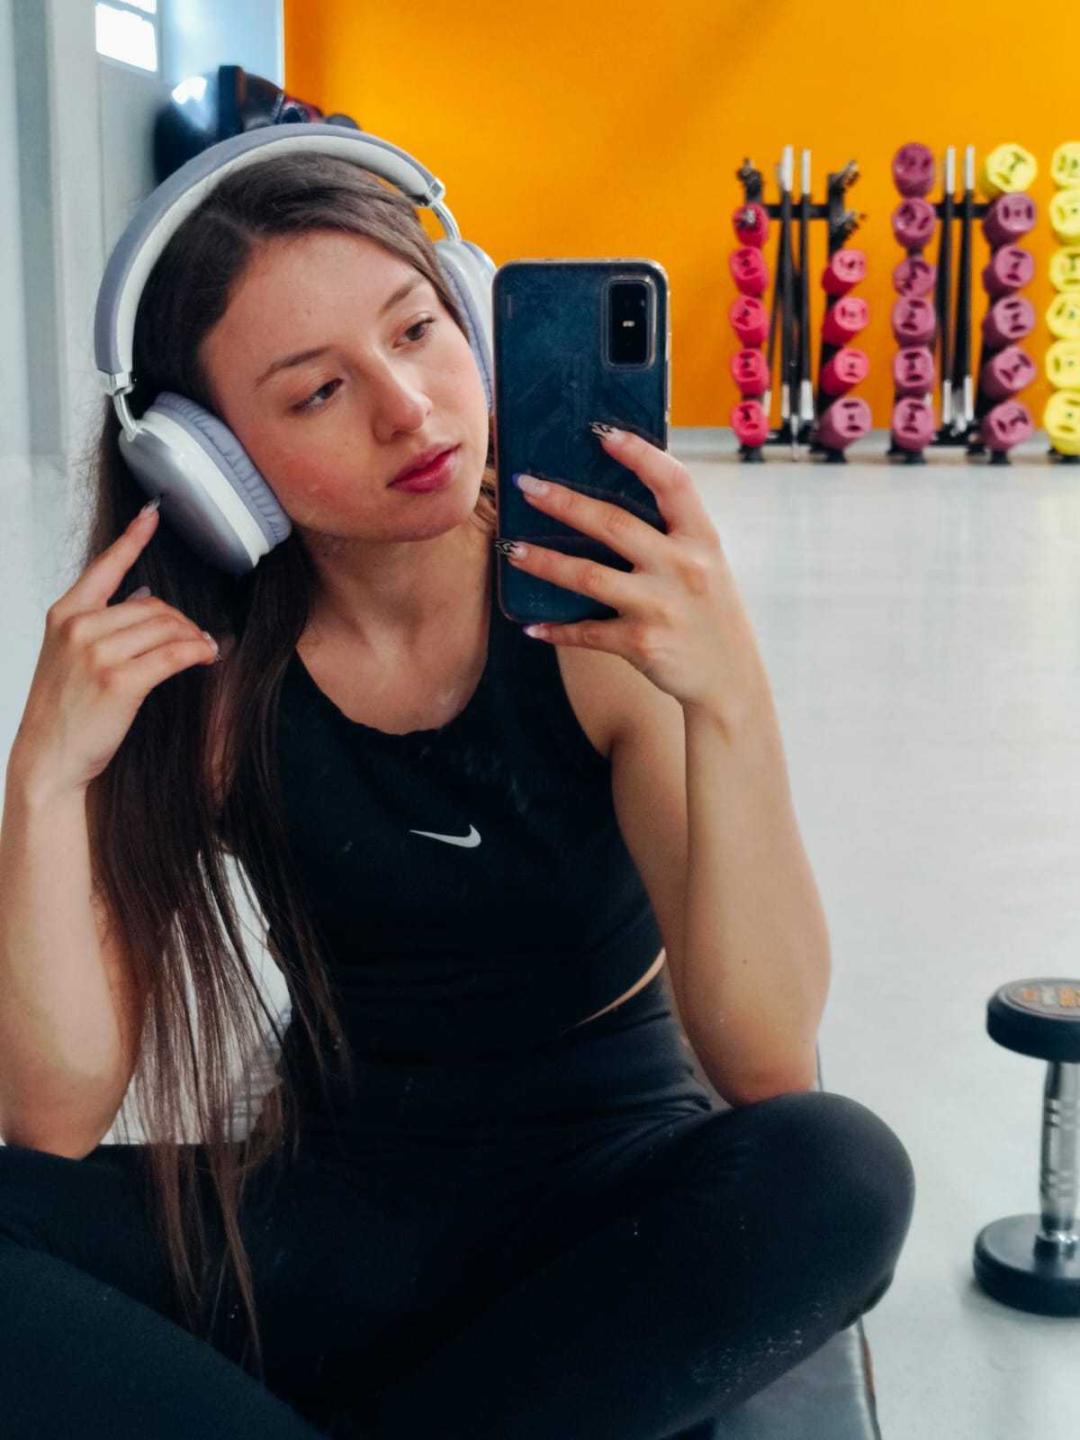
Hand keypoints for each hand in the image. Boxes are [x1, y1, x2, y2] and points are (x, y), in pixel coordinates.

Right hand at [10, 504, 220, 803]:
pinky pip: (175, 653)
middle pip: (153, 604)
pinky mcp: (120, 680)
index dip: (132, 538)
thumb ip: (101, 624)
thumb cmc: (62, 711)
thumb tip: (144, 597)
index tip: (153, 514)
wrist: (49, 757)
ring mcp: (97, 653)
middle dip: (182, 620)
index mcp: (65, 614)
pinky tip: (206, 657)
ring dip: (194, 636)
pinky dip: (198, 652)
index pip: (105, 567)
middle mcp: (79, 627)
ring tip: (205, 648)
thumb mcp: (69, 656)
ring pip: (167, 626)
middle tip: (197, 637)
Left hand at [504, 426, 771, 723]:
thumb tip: (611, 497)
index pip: (673, 482)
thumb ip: (672, 534)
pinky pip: (587, 632)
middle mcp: (683, 567)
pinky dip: (557, 629)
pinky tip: (531, 625)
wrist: (730, 679)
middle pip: (613, 523)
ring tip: (510, 548)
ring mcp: (661, 606)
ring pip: (588, 575)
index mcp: (702, 539)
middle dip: (563, 501)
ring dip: (543, 561)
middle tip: (525, 484)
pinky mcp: (641, 643)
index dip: (638, 453)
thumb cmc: (710, 614)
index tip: (600, 432)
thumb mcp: (706, 564)